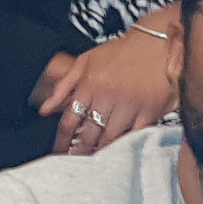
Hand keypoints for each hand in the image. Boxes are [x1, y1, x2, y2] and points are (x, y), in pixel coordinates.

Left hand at [42, 29, 174, 157]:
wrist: (157, 42)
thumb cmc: (122, 51)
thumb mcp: (86, 61)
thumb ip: (64, 86)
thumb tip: (45, 108)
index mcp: (90, 84)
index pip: (69, 120)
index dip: (62, 140)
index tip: (59, 151)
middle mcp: (108, 95)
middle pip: (88, 133)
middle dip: (79, 151)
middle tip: (75, 161)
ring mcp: (129, 104)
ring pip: (109, 138)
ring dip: (100, 151)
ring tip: (93, 160)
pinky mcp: (149, 110)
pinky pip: (134, 135)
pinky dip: (125, 145)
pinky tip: (118, 151)